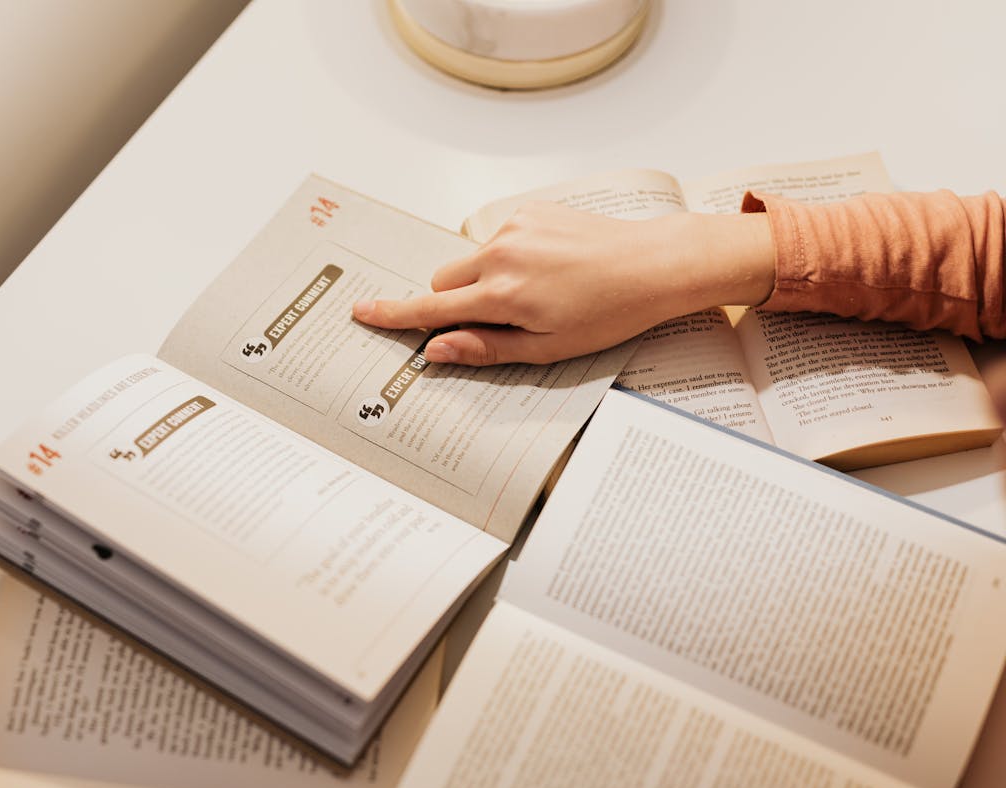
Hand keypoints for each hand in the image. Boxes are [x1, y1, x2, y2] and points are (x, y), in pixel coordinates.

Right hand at [352, 202, 775, 365]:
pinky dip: (507, 257)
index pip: (430, 307)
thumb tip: (436, 349)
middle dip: (453, 301)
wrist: (654, 265)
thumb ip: (485, 348)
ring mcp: (515, 228)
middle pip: (443, 280)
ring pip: (469, 260)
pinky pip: (496, 239)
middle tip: (496, 320)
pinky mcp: (530, 211)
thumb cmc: (608, 314)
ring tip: (536, 293)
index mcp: (503, 296)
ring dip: (483, 279)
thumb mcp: (547, 349)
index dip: (392, 313)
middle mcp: (501, 255)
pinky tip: (547, 269)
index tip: (361, 312)